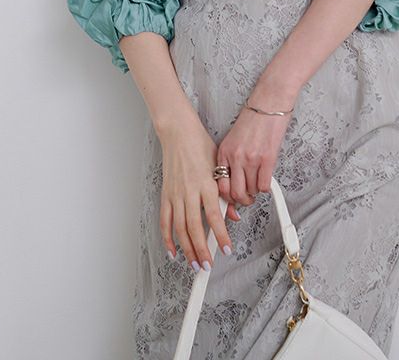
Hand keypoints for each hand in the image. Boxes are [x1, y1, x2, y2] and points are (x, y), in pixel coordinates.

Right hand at [158, 117, 240, 269]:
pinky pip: (165, 221)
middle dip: (201, 250)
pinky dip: (167, 238)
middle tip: (207, 266)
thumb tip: (234, 215)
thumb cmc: (201, 146)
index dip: (220, 236)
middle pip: (195, 228)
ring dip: (187, 249)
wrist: (179, 133)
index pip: (214, 216)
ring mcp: (175, 194)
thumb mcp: (219, 167)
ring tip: (194, 263)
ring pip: (180, 228)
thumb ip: (226, 193)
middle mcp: (190, 191)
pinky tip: (173, 251)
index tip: (226, 250)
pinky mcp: (165, 194)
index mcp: (206, 184)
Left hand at [215, 78, 296, 206]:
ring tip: (257, 185)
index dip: (226, 197)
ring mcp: (251, 158)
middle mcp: (235, 156)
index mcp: (224, 151)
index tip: (231, 200)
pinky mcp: (267, 158)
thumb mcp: (234, 138)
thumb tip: (234, 180)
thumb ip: (231, 158)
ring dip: (255, 192)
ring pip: (250, 191)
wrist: (270, 100)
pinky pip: (264, 185)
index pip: (219, 184)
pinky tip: (266, 181)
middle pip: (234, 193)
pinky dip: (266, 188)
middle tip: (247, 198)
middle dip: (241, 200)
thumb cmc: (254, 117)